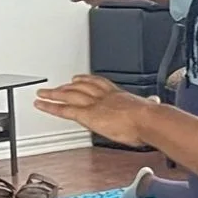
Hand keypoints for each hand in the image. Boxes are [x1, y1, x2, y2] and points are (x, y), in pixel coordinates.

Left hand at [34, 75, 157, 147]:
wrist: (149, 119)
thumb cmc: (152, 118)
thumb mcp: (151, 107)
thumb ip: (150, 104)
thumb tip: (155, 102)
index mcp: (119, 95)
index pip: (99, 84)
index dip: (87, 80)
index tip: (79, 78)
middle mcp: (104, 96)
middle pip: (81, 87)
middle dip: (67, 86)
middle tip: (57, 85)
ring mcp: (94, 105)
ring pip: (69, 95)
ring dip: (54, 93)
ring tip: (43, 93)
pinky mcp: (87, 115)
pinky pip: (65, 110)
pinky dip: (51, 106)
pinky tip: (42, 105)